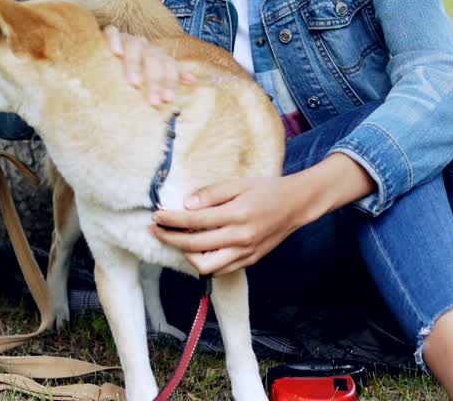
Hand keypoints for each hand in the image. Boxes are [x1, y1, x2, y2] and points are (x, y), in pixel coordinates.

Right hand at [103, 24, 195, 107]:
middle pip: (154, 59)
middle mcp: (145, 46)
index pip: (169, 66)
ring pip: (135, 47)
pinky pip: (112, 33)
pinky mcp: (110, 35)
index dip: (170, 82)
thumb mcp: (150, 74)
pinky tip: (116, 53)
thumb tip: (194, 81)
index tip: (168, 100)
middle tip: (153, 101)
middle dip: (155, 81)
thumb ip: (169, 77)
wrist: (106, 50)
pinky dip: (115, 40)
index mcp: (157, 56)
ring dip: (135, 64)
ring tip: (134, 82)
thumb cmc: (130, 69)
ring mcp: (127, 39)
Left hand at [150, 176, 305, 275]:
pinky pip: (221, 269)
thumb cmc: (267, 190)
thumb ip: (212, 194)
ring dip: (186, 255)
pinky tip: (196, 249)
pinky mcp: (250, 260)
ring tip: (176, 241)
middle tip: (155, 229)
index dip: (171, 220)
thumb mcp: (239, 183)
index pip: (194, 221)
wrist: (296, 205)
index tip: (156, 216)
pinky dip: (204, 262)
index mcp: (237, 215)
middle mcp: (240, 238)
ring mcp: (246, 252)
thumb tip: (186, 205)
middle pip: (195, 245)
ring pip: (206, 266)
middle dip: (170, 238)